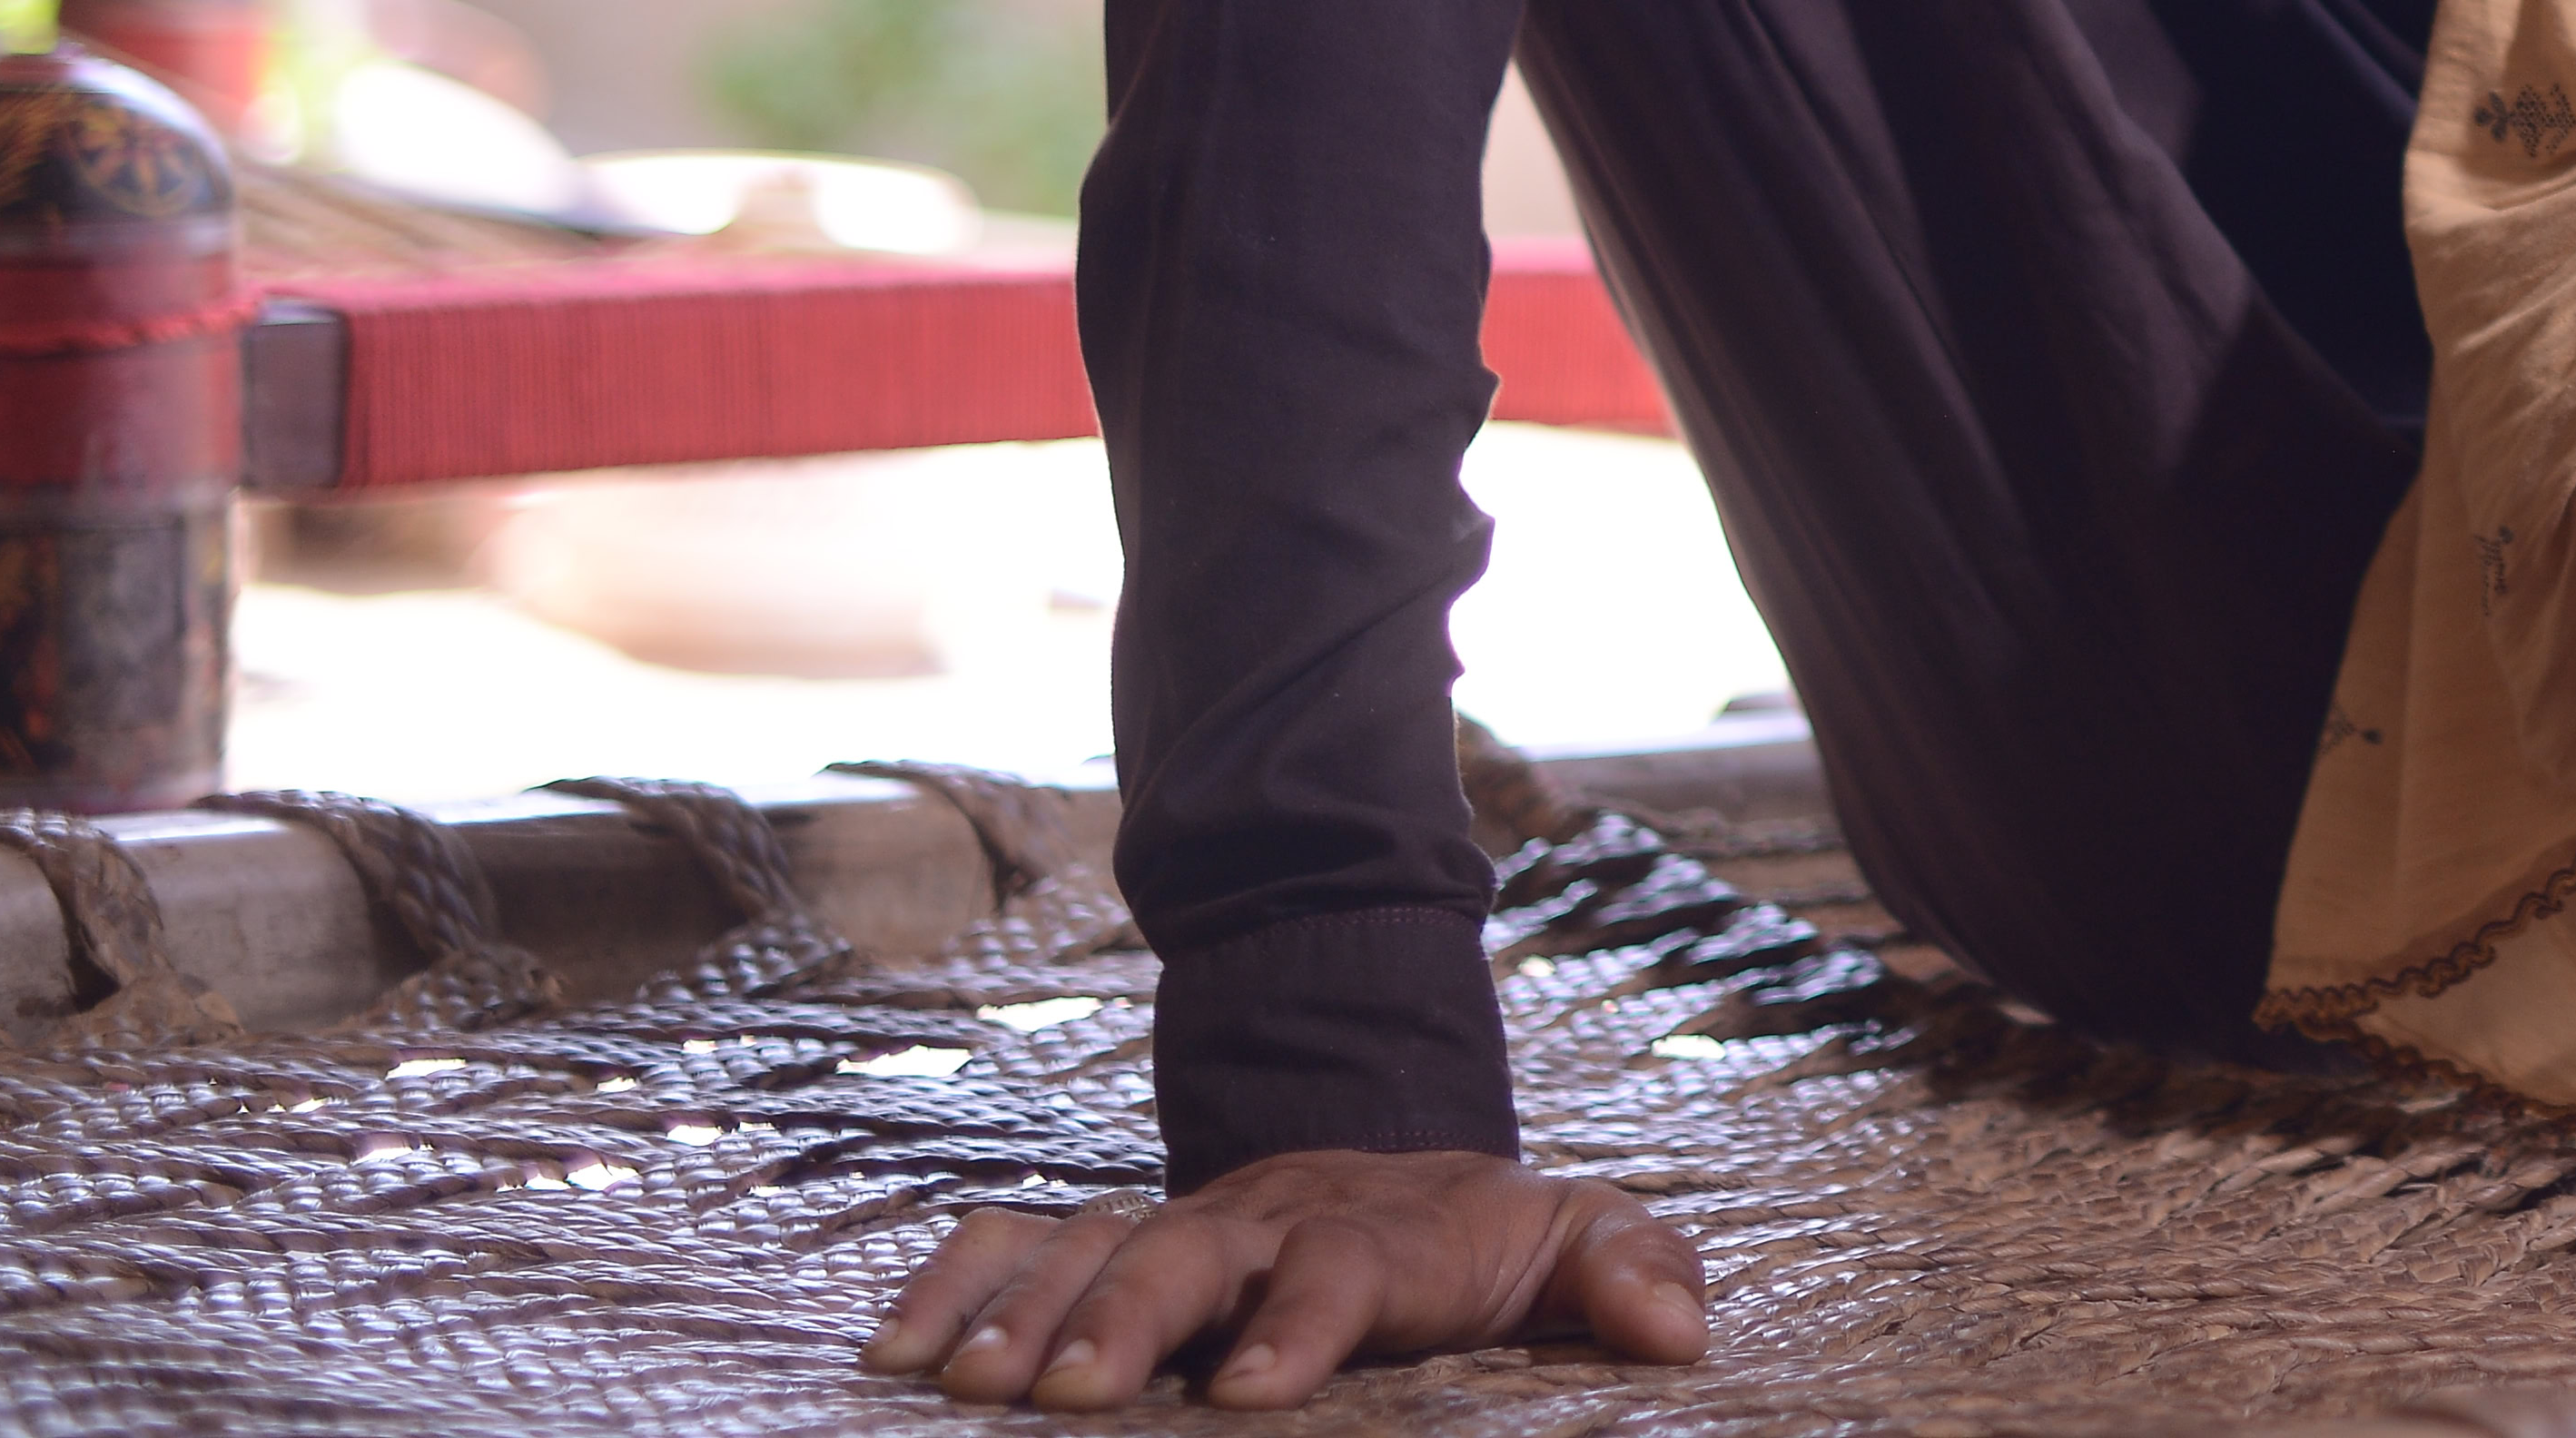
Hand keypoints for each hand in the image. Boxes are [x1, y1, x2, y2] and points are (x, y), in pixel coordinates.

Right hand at [861, 1149, 1707, 1410]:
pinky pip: (1014, 1242)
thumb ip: (1635, 1275)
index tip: (1253, 1393)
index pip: (1341, 1268)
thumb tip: (1681, 1337)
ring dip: (1023, 1314)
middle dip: (1124, 1320)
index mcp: (1382, 1230)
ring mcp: (1176, 1228)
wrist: (1408, 1176)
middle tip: (1073, 1398)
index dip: (1299, 1324)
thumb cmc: (1492, 1243)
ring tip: (967, 1387)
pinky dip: (950, 1282)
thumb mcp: (1582, 1242)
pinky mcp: (1111, 1246)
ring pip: (1086, 1248)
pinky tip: (893, 1352)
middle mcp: (1260, 1220)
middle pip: (1184, 1253)